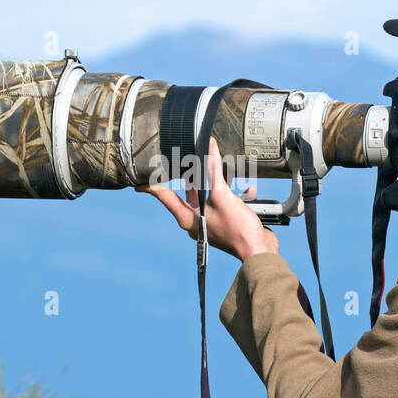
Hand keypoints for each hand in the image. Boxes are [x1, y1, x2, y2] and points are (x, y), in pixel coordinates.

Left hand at [136, 136, 279, 261]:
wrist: (259, 251)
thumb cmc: (237, 229)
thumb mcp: (222, 195)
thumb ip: (213, 170)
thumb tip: (208, 146)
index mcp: (187, 217)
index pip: (165, 197)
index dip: (152, 186)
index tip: (139, 181)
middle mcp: (196, 221)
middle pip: (188, 193)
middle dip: (192, 175)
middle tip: (186, 159)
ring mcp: (211, 222)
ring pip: (209, 195)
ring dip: (218, 183)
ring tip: (220, 168)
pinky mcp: (226, 222)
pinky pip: (226, 203)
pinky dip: (236, 195)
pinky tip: (248, 189)